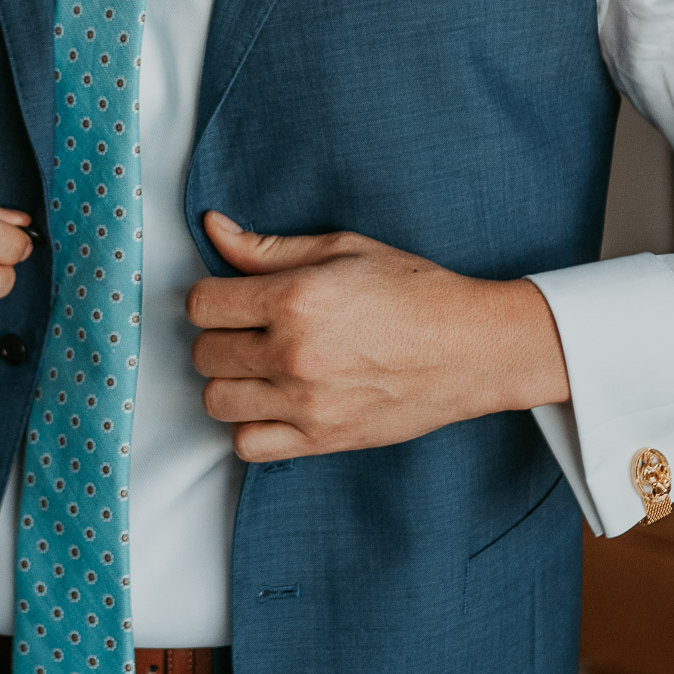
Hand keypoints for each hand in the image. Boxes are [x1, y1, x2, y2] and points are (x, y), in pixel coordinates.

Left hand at [188, 213, 569, 461]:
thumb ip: (267, 247)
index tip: (230, 298)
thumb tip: (213, 228)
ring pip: (216, 400)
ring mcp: (306, 402)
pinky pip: (247, 445)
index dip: (211, 297)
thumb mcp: (341, 249)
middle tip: (249, 330)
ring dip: (229, 381)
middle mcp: (293, 352)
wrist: (471, 348)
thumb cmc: (412, 291)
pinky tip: (272, 403)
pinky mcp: (322, 439)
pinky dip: (250, 426)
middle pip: (204, 352)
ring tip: (258, 366)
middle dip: (219, 336)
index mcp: (295, 298)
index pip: (201, 304)